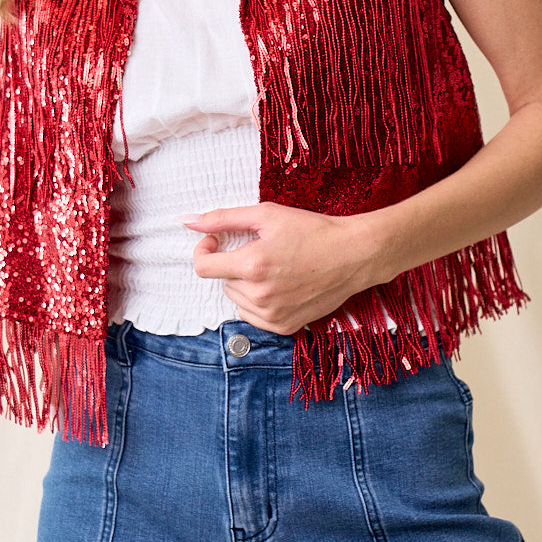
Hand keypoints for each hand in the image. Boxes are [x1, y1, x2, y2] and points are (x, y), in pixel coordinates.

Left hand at [182, 202, 385, 334]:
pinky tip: (279, 285)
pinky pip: (253, 315)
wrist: (353, 255)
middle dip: (232, 265)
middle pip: (222, 282)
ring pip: (236, 299)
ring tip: (273, 268)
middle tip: (260, 250)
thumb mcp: (266, 214)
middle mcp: (260, 295)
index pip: (203, 267)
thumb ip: (223, 218)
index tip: (216, 241)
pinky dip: (258, 301)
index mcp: (252, 266)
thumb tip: (187, 222)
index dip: (204, 250)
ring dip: (244, 284)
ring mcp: (273, 315)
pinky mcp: (285, 327)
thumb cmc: (312, 230)